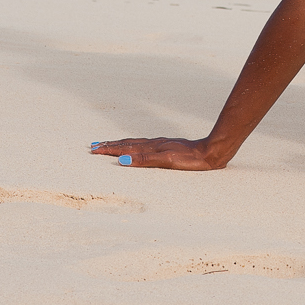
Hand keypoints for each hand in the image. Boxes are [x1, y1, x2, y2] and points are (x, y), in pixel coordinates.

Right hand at [89, 136, 227, 169]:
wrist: (211, 152)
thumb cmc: (190, 159)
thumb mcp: (167, 161)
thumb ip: (145, 160)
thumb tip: (123, 160)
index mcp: (151, 148)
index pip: (125, 148)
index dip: (109, 149)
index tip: (93, 149)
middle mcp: (154, 144)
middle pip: (127, 144)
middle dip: (110, 145)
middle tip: (93, 146)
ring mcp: (161, 144)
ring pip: (135, 143)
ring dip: (119, 144)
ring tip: (107, 145)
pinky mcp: (168, 147)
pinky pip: (144, 145)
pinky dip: (133, 146)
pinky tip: (134, 148)